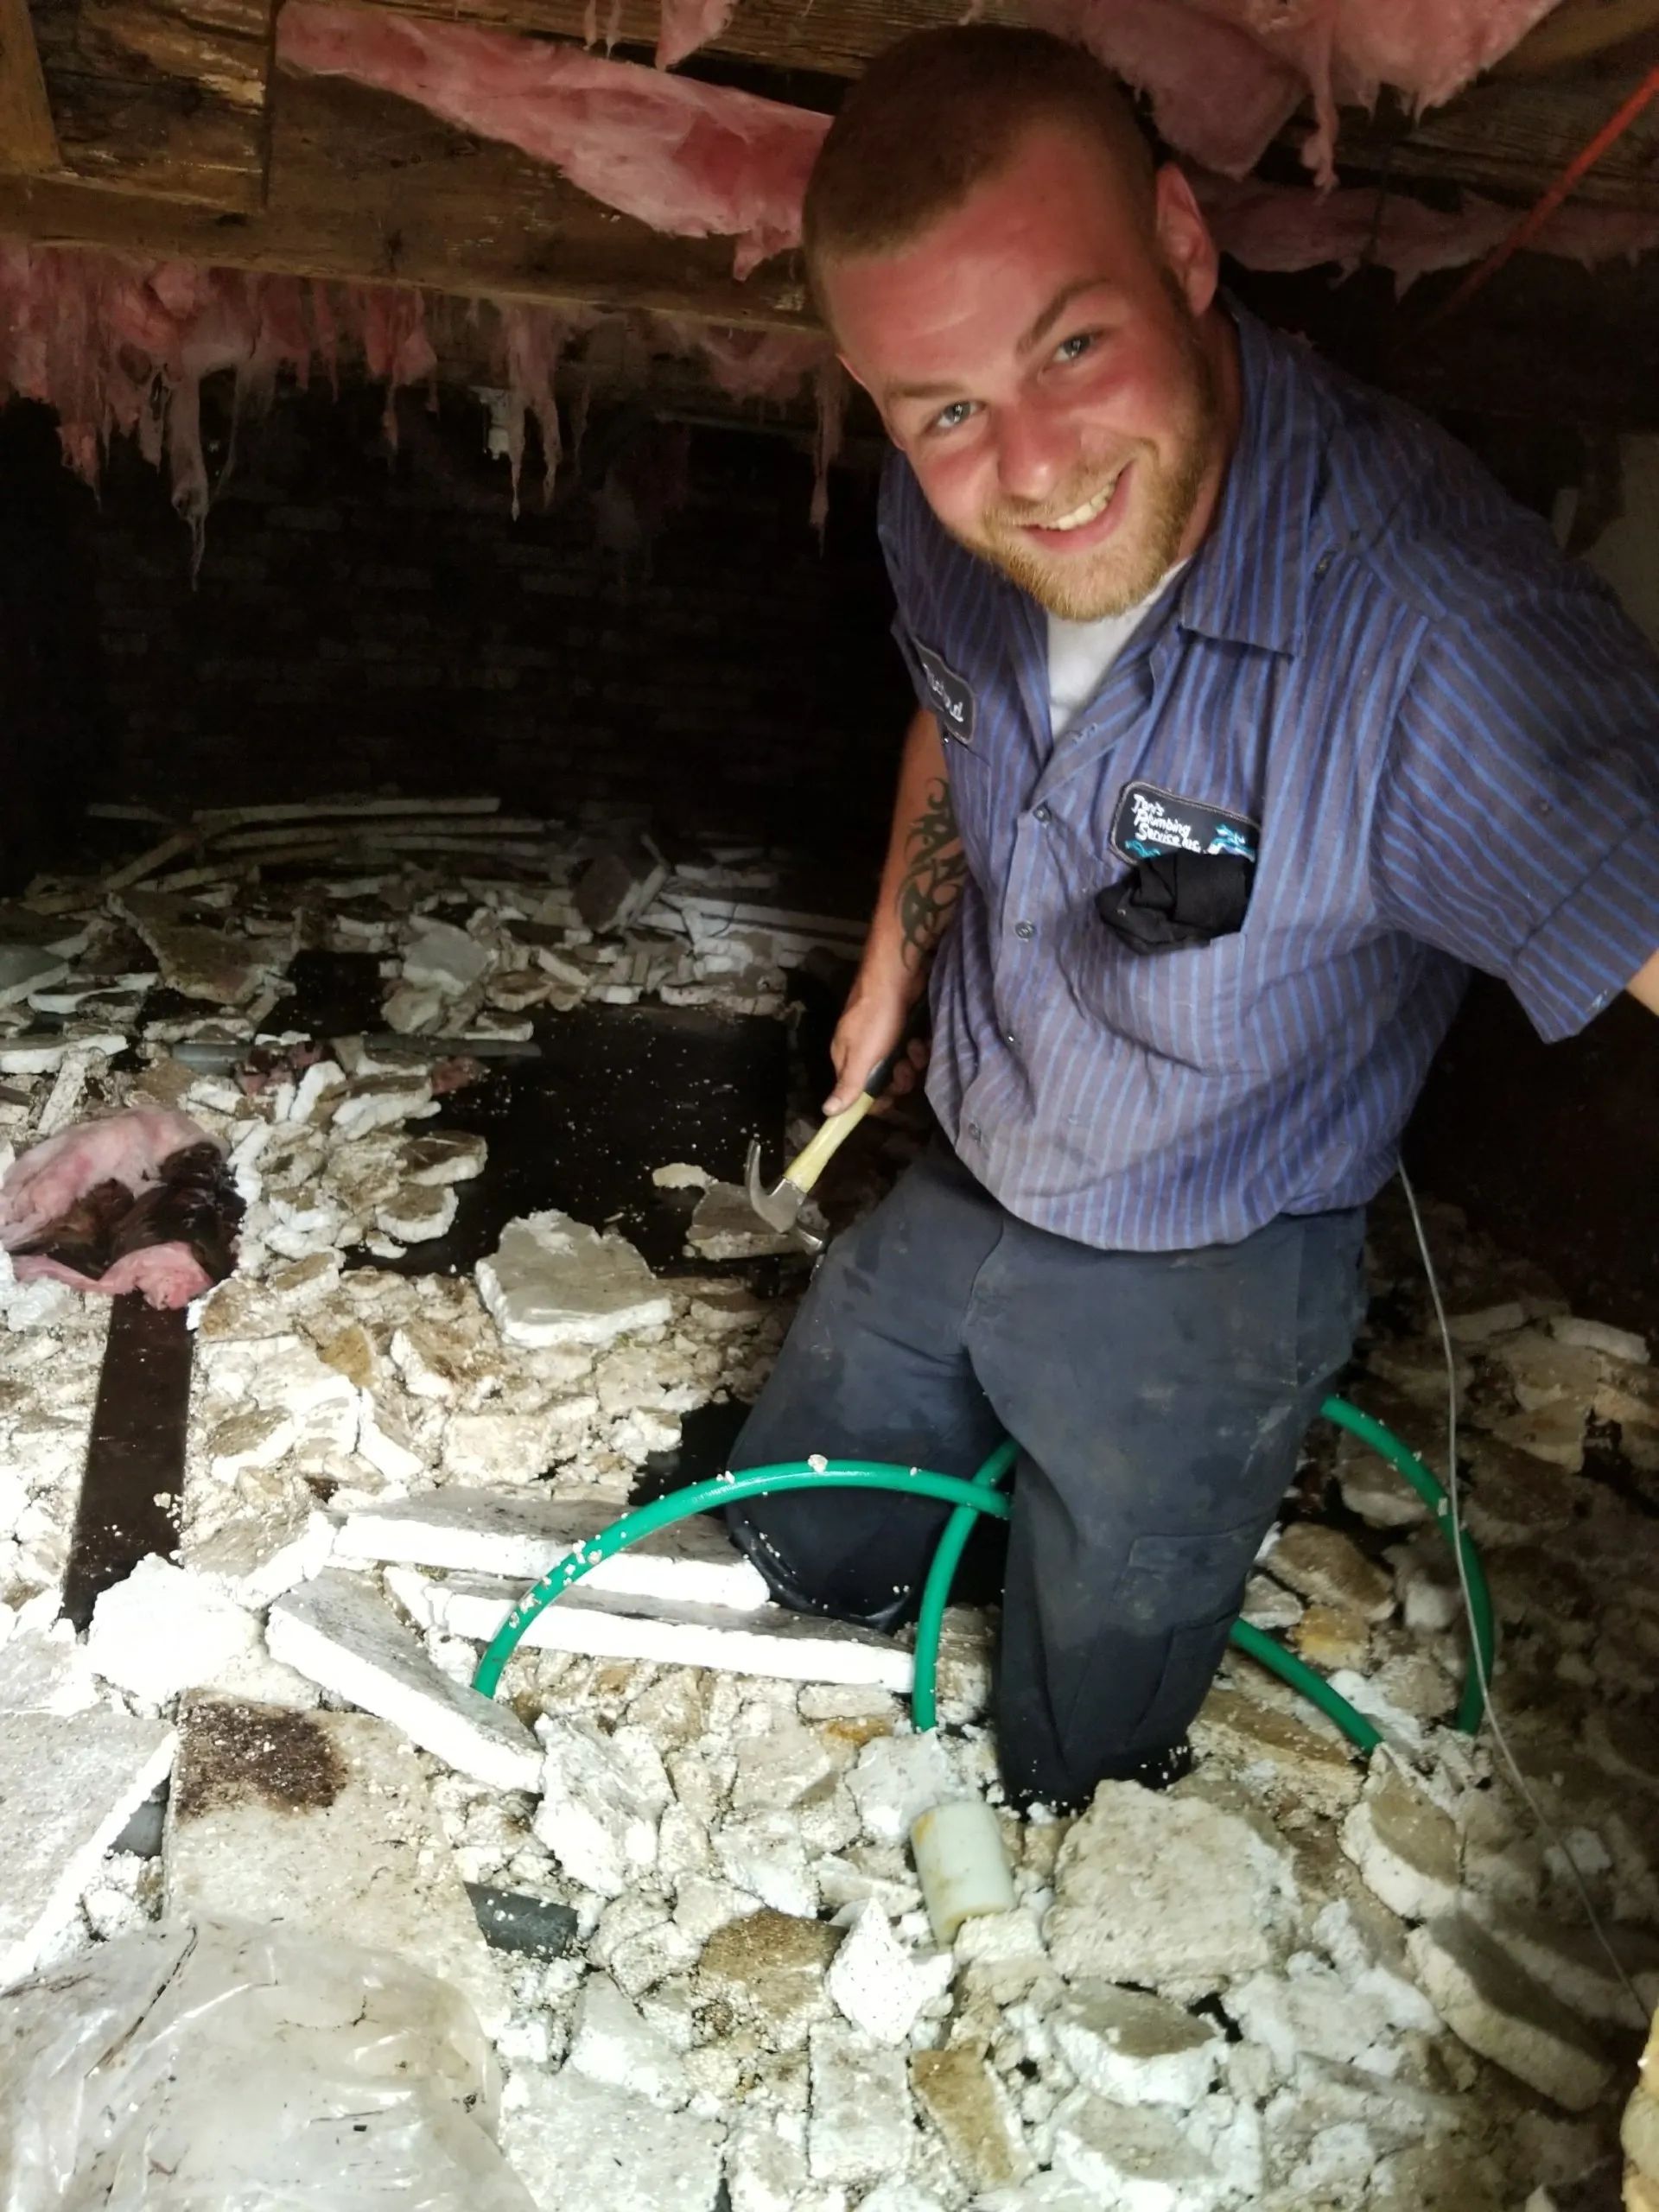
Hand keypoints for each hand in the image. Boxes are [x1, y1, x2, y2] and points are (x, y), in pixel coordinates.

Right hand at [824, 980, 928, 1115]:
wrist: (898, 974)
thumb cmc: (876, 1017)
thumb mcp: (861, 1055)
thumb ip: (847, 1086)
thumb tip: (825, 1112)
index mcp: (845, 1059)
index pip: (856, 1094)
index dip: (875, 1100)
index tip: (891, 1097)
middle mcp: (862, 1050)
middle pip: (883, 1082)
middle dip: (899, 1078)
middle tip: (906, 1066)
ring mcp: (882, 1038)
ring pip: (901, 1065)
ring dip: (912, 1061)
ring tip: (915, 1046)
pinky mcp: (900, 1027)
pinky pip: (911, 1049)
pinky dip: (918, 1046)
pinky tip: (920, 1037)